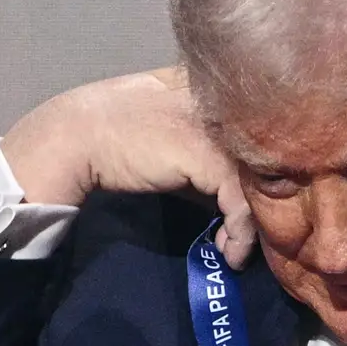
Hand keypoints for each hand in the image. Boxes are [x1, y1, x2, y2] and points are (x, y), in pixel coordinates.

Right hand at [0, 67, 256, 262]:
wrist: (79, 138)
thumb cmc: (122, 141)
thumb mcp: (173, 146)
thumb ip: (207, 164)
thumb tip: (234, 207)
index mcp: (215, 93)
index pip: (261, 137)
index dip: (265, 178)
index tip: (254, 214)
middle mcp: (223, 104)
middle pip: (267, 159)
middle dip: (266, 203)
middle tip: (254, 237)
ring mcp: (216, 127)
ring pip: (259, 182)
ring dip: (254, 225)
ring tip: (239, 250)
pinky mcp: (205, 154)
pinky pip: (240, 200)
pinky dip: (240, 232)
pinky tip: (230, 252)